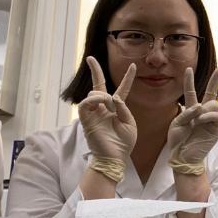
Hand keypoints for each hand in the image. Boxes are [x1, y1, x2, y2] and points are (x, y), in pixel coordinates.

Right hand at [79, 57, 135, 182]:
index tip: (133, 65)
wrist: (114, 158)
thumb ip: (123, 108)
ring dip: (102, 96)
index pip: (122, 89)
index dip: (127, 78)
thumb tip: (113, 98)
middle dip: (95, 71)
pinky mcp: (86, 120)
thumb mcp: (130, 123)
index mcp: (117, 109)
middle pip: (98, 86)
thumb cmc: (123, 144)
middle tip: (90, 58)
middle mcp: (104, 108)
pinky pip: (84, 104)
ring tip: (109, 106)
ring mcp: (94, 113)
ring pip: (94, 94)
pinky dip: (92, 101)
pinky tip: (99, 104)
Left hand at [167, 67, 217, 174]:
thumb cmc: (178, 141)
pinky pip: (215, 115)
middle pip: (211, 93)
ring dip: (202, 110)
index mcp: (191, 111)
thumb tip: (202, 107)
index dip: (189, 81)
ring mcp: (211, 120)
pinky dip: (206, 116)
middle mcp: (203, 113)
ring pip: (212, 104)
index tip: (189, 69)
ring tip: (196, 121)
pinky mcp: (217, 128)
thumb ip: (187, 113)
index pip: (192, 92)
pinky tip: (200, 122)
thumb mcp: (176, 124)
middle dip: (215, 80)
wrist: (183, 157)